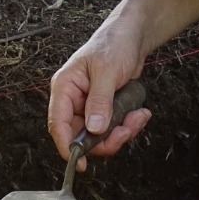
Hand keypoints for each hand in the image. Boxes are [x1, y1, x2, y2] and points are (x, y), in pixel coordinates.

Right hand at [48, 26, 153, 166]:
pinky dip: (128, 125)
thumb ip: (100, 101)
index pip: (58, 124)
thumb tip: (94, 128)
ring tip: (137, 117)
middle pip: (81, 136)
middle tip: (124, 132)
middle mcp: (74, 100)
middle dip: (105, 139)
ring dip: (121, 132)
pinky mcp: (106, 109)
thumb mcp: (106, 71)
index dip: (67, 147)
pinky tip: (139, 112)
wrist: (132, 36)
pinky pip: (114, 128)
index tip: (80, 162)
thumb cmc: (114, 44)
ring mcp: (90, 106)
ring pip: (100, 135)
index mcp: (65, 88)